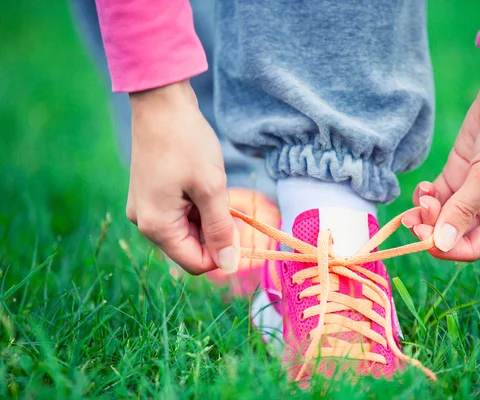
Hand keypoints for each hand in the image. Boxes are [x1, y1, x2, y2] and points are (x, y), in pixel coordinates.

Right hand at [126, 80, 239, 274]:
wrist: (161, 103)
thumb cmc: (187, 143)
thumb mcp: (211, 189)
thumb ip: (221, 230)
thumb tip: (230, 266)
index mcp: (157, 226)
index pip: (196, 263)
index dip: (223, 252)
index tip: (239, 224)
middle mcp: (145, 223)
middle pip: (191, 247)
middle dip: (215, 231)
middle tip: (226, 199)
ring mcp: (145, 208)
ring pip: (187, 230)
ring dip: (207, 216)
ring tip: (211, 185)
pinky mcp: (149, 195)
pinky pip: (178, 214)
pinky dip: (196, 205)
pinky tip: (201, 181)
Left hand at [403, 61, 479, 260]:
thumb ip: (463, 209)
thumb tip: (441, 244)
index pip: (471, 248)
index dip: (444, 247)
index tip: (421, 236)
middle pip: (452, 233)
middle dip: (432, 227)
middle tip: (416, 216)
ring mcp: (473, 192)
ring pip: (441, 215)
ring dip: (426, 212)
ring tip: (423, 196)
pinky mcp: (459, 173)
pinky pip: (437, 195)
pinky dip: (426, 196)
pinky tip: (423, 186)